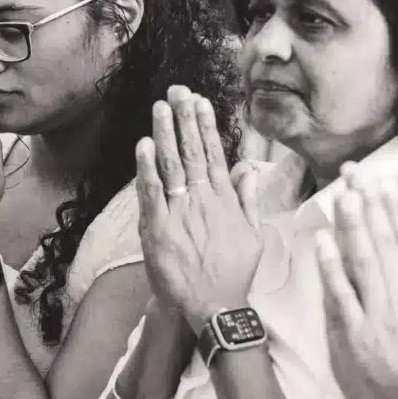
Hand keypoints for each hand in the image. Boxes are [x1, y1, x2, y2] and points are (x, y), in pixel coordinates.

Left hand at [136, 85, 261, 333]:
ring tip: (161, 106)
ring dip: (166, 133)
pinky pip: (152, 193)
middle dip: (184, 119)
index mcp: (226, 200)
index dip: (205, 125)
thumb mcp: (253, 234)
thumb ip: (248, 199)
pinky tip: (144, 145)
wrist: (216, 306)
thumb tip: (248, 168)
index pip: (213, 154)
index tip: (200, 101)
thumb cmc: (234, 273)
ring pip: (172, 166)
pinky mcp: (160, 229)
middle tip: (177, 91)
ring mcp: (181, 213)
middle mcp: (204, 201)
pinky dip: (147, 168)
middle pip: (192, 152)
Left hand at [315, 165, 397, 398]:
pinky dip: (330, 267)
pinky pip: (340, 295)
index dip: (390, 208)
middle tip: (352, 173)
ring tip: (339, 194)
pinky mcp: (354, 334)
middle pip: (379, 241)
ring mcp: (376, 315)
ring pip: (360, 261)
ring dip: (349, 225)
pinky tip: (322, 241)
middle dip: (365, 203)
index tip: (379, 182)